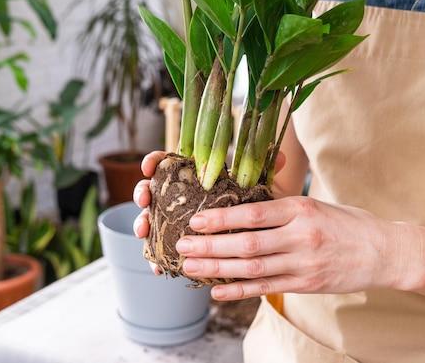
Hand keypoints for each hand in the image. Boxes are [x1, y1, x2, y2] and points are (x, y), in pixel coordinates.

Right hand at [132, 150, 286, 274]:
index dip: (155, 162)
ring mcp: (174, 219)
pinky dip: (157, 258)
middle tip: (145, 199)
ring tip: (144, 232)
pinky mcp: (177, 243)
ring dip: (143, 224)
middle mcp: (179, 195)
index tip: (150, 166)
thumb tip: (282, 156)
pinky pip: (160, 250)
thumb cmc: (254, 204)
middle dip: (143, 192)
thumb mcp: (260, 187)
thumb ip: (264, 171)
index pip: (168, 162)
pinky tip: (158, 267)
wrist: (259, 233)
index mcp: (194, 175)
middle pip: (152, 189)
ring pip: (151, 219)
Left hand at [176, 197, 422, 300]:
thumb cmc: (346, 222)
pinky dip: (239, 291)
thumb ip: (280, 205)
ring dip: (217, 269)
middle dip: (210, 246)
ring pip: (252, 268)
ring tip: (190, 268)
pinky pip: (267, 288)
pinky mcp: (306, 284)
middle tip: (182, 247)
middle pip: (246, 244)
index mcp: (300, 210)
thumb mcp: (314, 204)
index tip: (196, 221)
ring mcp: (303, 263)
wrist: (385, 252)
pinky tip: (217, 291)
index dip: (220, 219)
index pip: (252, 214)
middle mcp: (301, 237)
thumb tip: (239, 204)